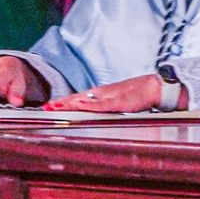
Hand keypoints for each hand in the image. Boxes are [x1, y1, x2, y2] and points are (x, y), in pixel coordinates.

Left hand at [45, 73, 165, 112]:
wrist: (153, 87)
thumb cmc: (137, 95)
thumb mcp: (117, 102)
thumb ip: (104, 106)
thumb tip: (90, 111)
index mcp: (101, 94)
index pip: (78, 98)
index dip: (63, 102)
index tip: (48, 106)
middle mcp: (102, 94)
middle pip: (77, 98)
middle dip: (61, 103)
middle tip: (45, 107)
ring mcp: (109, 97)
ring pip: (85, 100)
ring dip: (70, 103)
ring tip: (56, 106)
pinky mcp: (118, 102)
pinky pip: (101, 105)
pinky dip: (89, 105)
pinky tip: (80, 106)